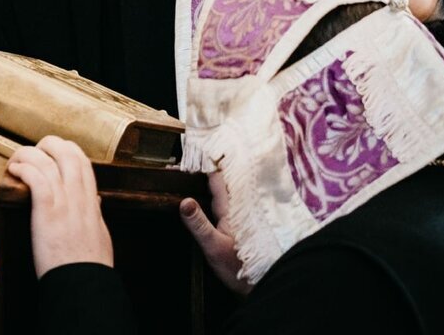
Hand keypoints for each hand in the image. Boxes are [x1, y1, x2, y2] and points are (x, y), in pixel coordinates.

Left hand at [6, 136, 112, 277]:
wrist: (82, 283)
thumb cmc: (89, 264)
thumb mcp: (100, 234)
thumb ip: (96, 215)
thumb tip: (96, 201)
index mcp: (91, 201)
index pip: (83, 160)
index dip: (66, 149)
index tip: (52, 152)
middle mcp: (79, 196)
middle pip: (67, 152)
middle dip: (48, 144)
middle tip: (33, 152)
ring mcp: (64, 202)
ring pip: (48, 161)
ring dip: (28, 154)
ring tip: (16, 160)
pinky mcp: (47, 212)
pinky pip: (36, 178)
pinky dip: (24, 168)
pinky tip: (14, 171)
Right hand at [180, 172, 250, 295]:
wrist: (260, 283)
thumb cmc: (238, 267)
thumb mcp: (214, 247)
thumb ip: (199, 225)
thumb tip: (184, 201)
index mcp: (230, 207)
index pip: (217, 177)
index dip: (203, 165)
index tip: (185, 158)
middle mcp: (236, 206)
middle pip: (221, 180)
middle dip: (204, 171)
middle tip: (183, 165)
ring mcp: (239, 214)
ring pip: (224, 190)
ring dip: (210, 182)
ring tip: (189, 177)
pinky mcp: (239, 224)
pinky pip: (225, 202)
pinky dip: (213, 195)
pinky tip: (202, 199)